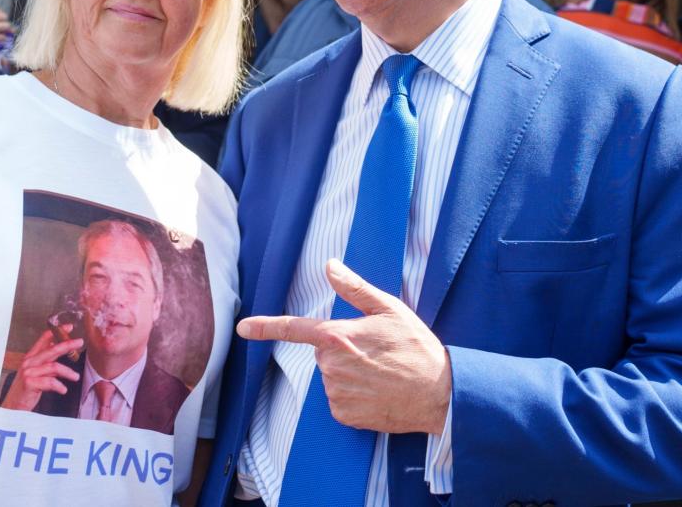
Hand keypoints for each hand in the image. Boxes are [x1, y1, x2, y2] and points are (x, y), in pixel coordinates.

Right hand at [0, 6, 11, 47]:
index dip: (0, 16)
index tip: (0, 20)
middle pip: (4, 17)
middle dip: (5, 22)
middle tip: (5, 26)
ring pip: (6, 27)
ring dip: (8, 30)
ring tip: (7, 33)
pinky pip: (3, 37)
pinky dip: (3, 38)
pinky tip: (1, 39)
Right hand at [0, 330, 83, 410]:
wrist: (13, 406)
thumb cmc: (26, 389)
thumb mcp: (37, 372)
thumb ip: (47, 363)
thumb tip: (61, 352)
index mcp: (31, 357)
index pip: (44, 339)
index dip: (57, 331)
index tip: (69, 327)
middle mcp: (29, 362)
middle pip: (51, 350)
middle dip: (67, 345)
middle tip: (79, 342)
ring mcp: (28, 372)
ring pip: (53, 367)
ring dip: (67, 372)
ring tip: (75, 377)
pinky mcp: (30, 383)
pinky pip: (50, 382)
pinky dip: (59, 386)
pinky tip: (63, 390)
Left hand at [236, 258, 451, 434]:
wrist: (439, 393)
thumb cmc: (416, 347)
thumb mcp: (389, 309)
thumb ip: (354, 288)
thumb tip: (330, 266)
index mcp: (338, 337)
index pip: (294, 329)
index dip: (265, 327)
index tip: (242, 328)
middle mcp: (331, 367)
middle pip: (324, 353)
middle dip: (343, 350)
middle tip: (376, 352)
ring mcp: (336, 393)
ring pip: (332, 377)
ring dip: (350, 374)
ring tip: (381, 373)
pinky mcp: (344, 415)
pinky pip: (339, 400)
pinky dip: (354, 396)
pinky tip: (377, 392)